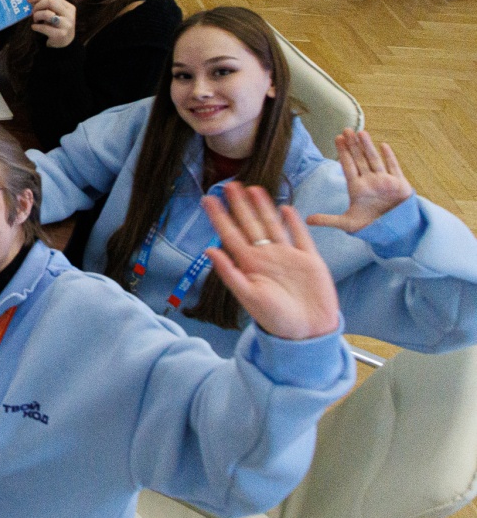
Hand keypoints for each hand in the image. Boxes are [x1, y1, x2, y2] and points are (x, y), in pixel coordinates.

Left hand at [27, 0, 76, 48]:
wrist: (65, 44)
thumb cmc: (57, 26)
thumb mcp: (56, 14)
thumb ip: (47, 6)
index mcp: (69, 7)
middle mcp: (69, 15)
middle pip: (50, 2)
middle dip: (38, 5)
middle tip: (32, 11)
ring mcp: (66, 25)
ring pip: (47, 14)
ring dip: (37, 16)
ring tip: (35, 20)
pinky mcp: (60, 35)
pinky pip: (44, 27)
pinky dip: (36, 27)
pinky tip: (34, 27)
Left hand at [202, 183, 340, 340]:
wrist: (308, 332)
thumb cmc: (275, 319)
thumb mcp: (248, 296)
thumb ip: (229, 272)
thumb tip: (208, 249)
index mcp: (249, 264)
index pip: (230, 234)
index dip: (219, 216)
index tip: (208, 199)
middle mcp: (266, 256)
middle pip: (250, 224)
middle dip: (239, 205)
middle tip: (229, 184)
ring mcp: (288, 256)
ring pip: (272, 225)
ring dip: (263, 207)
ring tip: (254, 188)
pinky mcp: (309, 260)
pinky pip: (300, 236)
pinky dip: (293, 222)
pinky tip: (286, 208)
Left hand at [307, 129, 411, 234]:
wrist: (393, 232)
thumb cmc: (370, 226)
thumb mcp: (347, 223)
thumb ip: (328, 220)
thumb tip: (307, 220)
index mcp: (357, 188)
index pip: (348, 166)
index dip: (343, 153)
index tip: (337, 138)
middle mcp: (370, 182)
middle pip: (360, 160)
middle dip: (353, 145)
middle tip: (346, 129)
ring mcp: (385, 182)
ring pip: (375, 161)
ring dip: (368, 147)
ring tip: (361, 133)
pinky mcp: (400, 185)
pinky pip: (394, 169)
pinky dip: (390, 158)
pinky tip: (383, 145)